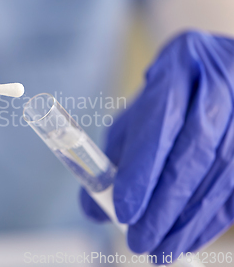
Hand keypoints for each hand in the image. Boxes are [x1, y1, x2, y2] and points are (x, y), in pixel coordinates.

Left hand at [80, 30, 233, 262]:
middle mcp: (220, 84)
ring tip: (162, 250)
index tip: (122, 211)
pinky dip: (213, 219)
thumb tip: (95, 210)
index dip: (143, 171)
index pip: (161, 123)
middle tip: (140, 242)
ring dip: (190, 220)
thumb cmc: (165, 102)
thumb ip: (112, 160)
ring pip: (223, 173)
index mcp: (179, 68)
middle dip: (165, 205)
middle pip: (194, 153)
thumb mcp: (132, 120)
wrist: (211, 73)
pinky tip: (190, 239)